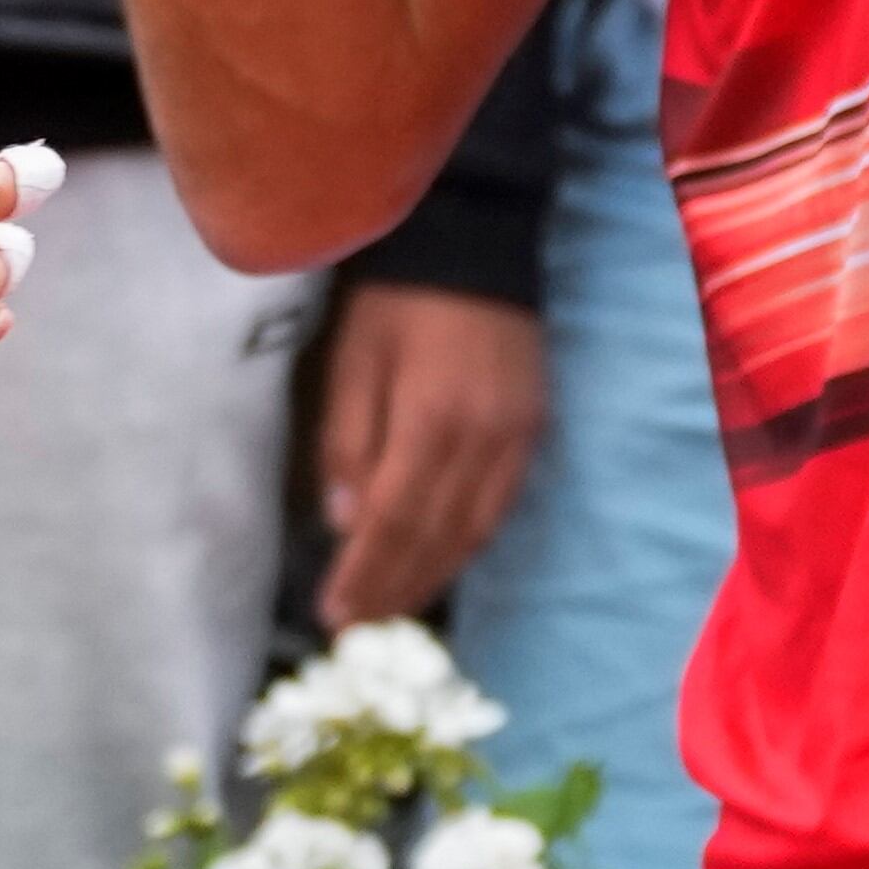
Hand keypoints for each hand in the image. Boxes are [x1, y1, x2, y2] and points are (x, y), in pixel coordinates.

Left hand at [313, 281, 544, 626]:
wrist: (476, 238)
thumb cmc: (396, 296)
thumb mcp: (353, 358)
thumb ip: (347, 441)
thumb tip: (344, 523)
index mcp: (430, 419)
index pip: (393, 521)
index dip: (365, 574)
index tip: (334, 615)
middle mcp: (482, 439)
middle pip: (436, 537)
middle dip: (394, 589)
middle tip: (357, 630)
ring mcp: (516, 436)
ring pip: (475, 531)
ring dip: (432, 576)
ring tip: (392, 608)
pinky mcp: (534, 428)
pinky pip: (501, 505)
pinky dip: (469, 543)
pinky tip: (442, 560)